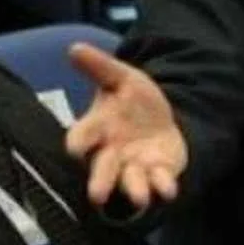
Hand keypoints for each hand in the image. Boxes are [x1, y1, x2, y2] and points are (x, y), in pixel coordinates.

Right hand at [64, 44, 186, 208]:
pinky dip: (163, 186)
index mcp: (98, 127)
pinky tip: (169, 190)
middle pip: (102, 169)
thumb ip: (99, 66)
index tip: (74, 148)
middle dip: (100, 182)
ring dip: (135, 190)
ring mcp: (134, 166)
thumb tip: (74, 47)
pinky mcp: (158, 173)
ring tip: (140, 197)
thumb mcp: (120, 77)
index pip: (82, 136)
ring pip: (130, 182)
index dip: (78, 142)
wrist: (158, 119)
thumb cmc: (130, 100)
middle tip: (96, 195)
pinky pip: (159, 182)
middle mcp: (111, 152)